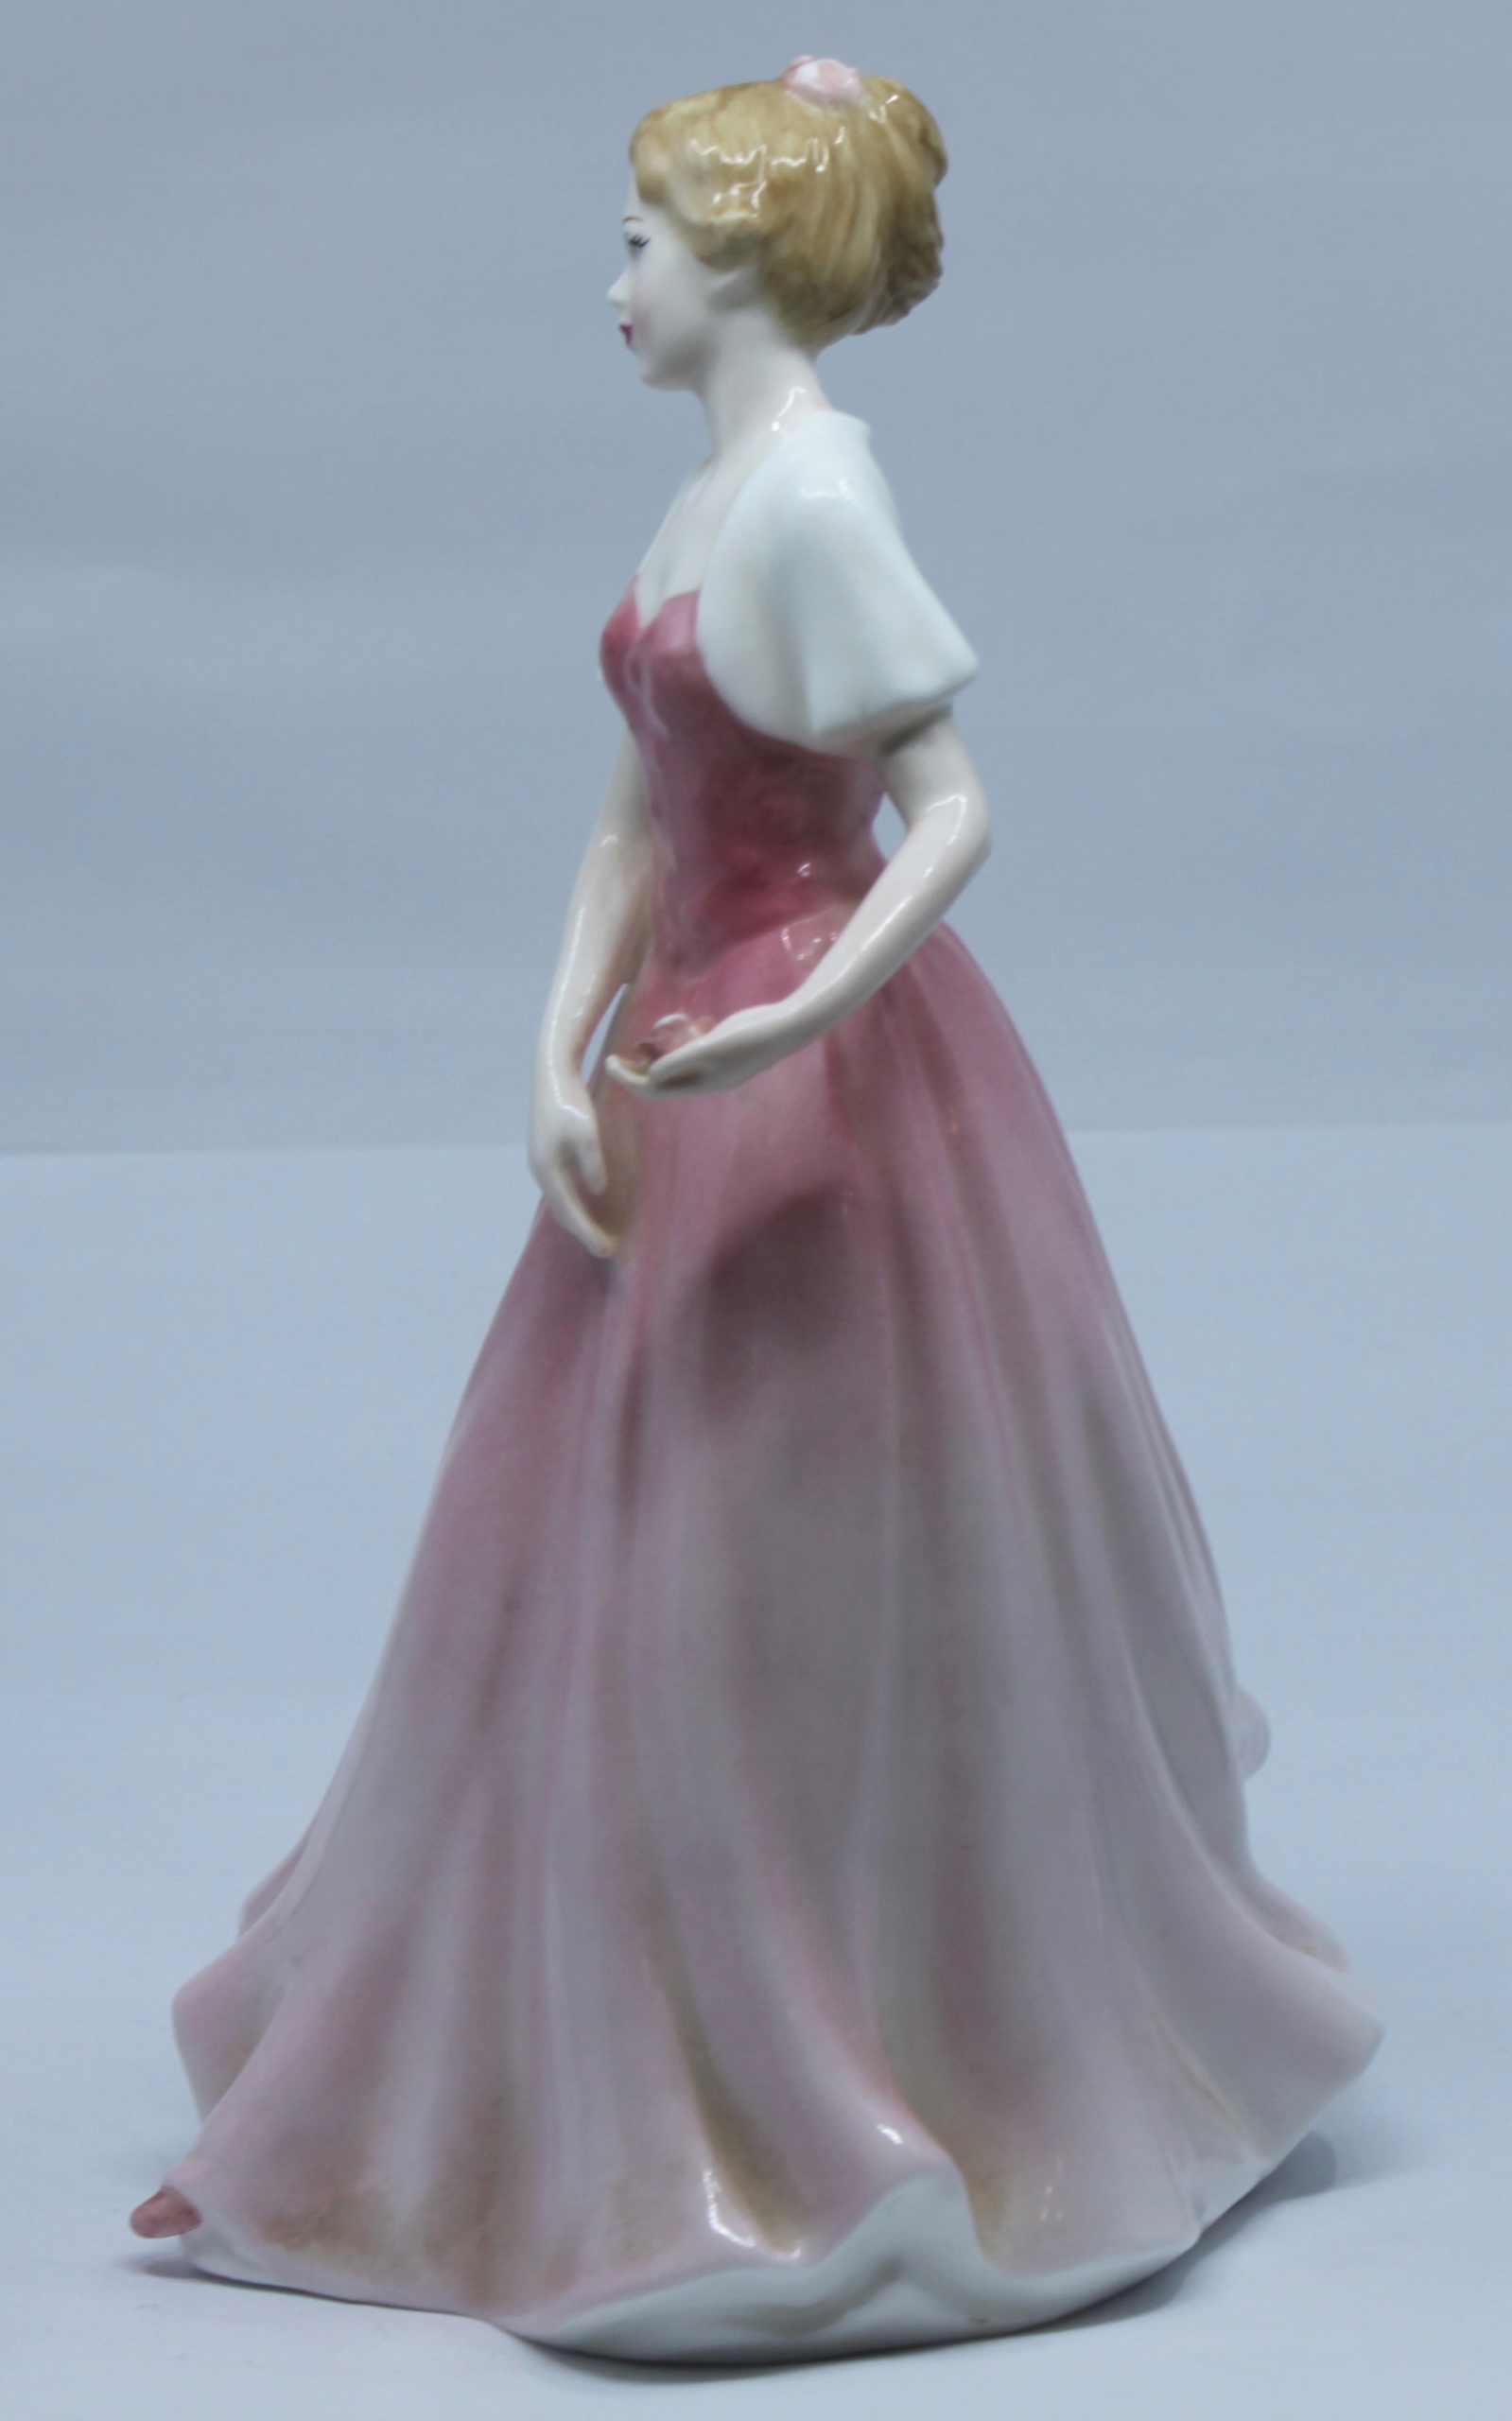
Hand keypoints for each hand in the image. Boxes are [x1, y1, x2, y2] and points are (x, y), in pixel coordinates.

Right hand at [528, 1055, 614, 1257]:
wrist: (552, 1074)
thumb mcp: (586, 1131)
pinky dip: (574, 1205)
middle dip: (584, 1232)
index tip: (606, 1250)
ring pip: (560, 1202)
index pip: (570, 1211)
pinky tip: (587, 1209)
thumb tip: (598, 1190)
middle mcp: (540, 1171)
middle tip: (607, 1250)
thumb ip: (592, 1163)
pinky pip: (561, 1191)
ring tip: (598, 1236)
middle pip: (562, 1212)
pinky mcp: (547, 1156)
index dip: (587, 1232)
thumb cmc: (570, 1101)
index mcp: (547, 1169)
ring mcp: (541, 1164)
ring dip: (579, 1220)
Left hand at [606, 1001, 807, 1097]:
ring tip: (638, 1045)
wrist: (784, 1027)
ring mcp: (713, 1067)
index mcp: (701, 1086)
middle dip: (636, 1072)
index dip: (629, 1079)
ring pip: (674, 1069)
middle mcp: (705, 1081)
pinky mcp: (720, 1052)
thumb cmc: (747, 1037)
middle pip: (662, 1083)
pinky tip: (669, 1030)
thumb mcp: (709, 1048)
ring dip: (654, 1060)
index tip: (608, 1062)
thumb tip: (650, 1077)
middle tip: (614, 1056)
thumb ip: (679, 1062)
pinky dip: (674, 1047)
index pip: (655, 1090)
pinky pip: (688, 1055)